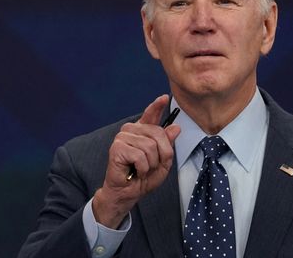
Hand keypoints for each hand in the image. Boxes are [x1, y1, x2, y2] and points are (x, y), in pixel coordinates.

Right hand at [92, 94, 180, 228]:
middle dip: (161, 155)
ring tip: (141, 169)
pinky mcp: (117, 147)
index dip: (157, 105)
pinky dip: (142, 168)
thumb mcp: (162, 162)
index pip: (151, 114)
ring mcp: (122, 137)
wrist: (127, 193)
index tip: (165, 98)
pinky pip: (140, 155)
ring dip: (150, 164)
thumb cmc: (143, 178)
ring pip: (150, 146)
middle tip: (151, 166)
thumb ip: (168, 144)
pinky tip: (134, 171)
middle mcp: (131, 130)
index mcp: (142, 131)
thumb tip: (175, 128)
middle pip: (158, 134)